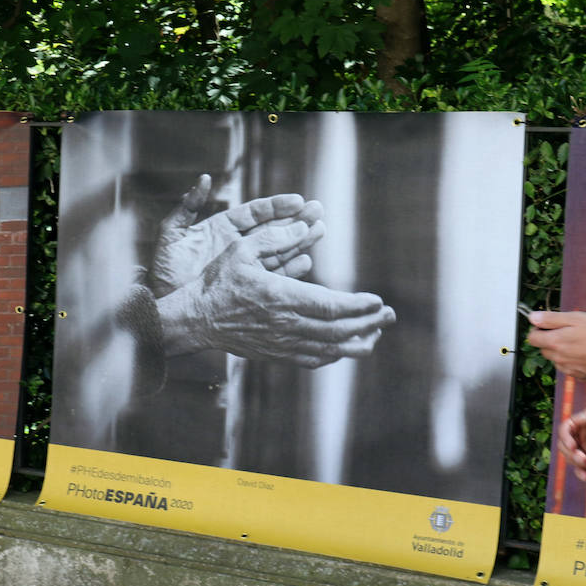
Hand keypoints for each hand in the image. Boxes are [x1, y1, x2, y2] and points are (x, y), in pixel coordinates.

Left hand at [149, 174, 323, 296]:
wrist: (161, 304)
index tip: (297, 200)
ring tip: (320, 231)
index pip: (254, 213)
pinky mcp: (248, 287)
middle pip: (272, 230)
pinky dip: (289, 270)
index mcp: (222, 228)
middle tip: (318, 211)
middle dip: (295, 221)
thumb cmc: (163, 269)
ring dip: (299, 242)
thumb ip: (187, 207)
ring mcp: (244, 266)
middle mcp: (237, 245)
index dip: (276, 206)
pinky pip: (272, 277)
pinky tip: (306, 261)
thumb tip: (204, 179)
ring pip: (277, 251)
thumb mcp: (171, 235)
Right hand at [158, 221, 395, 366]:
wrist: (197, 319)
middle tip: (389, 316)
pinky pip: (313, 360)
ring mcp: (282, 344)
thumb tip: (306, 226)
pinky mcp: (276, 355)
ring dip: (357, 343)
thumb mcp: (241, 249)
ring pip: (330, 349)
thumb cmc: (218, 281)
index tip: (378, 301)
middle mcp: (286, 325)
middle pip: (338, 330)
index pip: (332, 306)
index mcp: (281, 298)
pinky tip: (345, 347)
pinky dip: (334, 355)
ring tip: (375, 334)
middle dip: (369, 324)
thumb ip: (274, 237)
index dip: (360, 306)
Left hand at [525, 310, 585, 381]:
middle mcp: (558, 359)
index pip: (532, 338)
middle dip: (551, 340)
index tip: (549, 325)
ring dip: (562, 350)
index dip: (538, 329)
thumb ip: (551, 319)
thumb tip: (532, 317)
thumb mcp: (576, 318)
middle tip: (569, 331)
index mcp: (555, 343)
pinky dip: (574, 360)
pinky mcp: (579, 376)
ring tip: (582, 342)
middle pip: (544, 349)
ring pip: (556, 359)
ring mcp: (568, 369)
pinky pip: (569, 367)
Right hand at [558, 407, 585, 480]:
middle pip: (564, 446)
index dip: (565, 437)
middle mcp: (583, 436)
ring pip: (572, 459)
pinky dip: (582, 474)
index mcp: (584, 423)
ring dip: (580, 465)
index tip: (572, 447)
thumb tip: (572, 421)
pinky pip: (582, 470)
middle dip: (571, 454)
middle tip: (584, 460)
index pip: (565, 429)